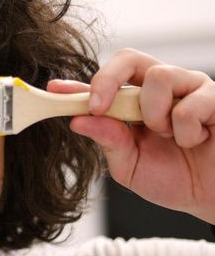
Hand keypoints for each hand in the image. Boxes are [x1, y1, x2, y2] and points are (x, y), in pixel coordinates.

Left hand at [48, 48, 214, 223]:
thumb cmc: (175, 179)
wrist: (212, 197)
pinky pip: (189, 104)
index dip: (78, 85)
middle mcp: (160, 90)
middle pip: (128, 58)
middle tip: (99, 108)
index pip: (104, 85)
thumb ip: (109, 142)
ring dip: (154, 114)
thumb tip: (79, 122)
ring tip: (167, 136)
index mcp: (134, 104)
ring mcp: (188, 88)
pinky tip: (196, 140)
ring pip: (159, 75)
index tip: (55, 89)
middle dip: (107, 80)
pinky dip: (186, 131)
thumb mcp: (130, 166)